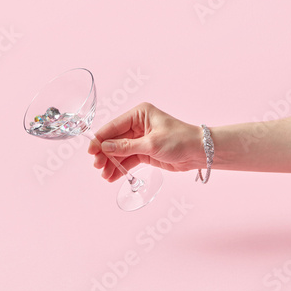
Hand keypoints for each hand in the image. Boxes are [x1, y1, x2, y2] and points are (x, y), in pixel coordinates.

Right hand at [88, 102, 204, 181]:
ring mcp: (140, 139)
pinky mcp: (144, 151)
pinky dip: (120, 167)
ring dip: (111, 163)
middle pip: (114, 140)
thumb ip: (126, 147)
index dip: (100, 139)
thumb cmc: (180, 140)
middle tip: (98, 166)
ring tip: (105, 175)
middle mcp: (137, 125)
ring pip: (119, 151)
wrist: (199, 152)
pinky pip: (127, 159)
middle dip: (105, 154)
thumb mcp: (151, 143)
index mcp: (139, 114)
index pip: (114, 126)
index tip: (91, 151)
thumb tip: (105, 148)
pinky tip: (112, 176)